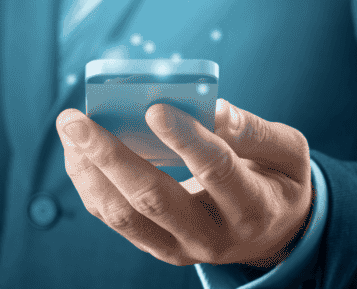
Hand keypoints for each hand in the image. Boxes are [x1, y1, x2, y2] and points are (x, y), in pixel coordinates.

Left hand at [55, 99, 312, 267]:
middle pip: (153, 199)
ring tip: (69, 129)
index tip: (155, 107)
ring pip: (123, 214)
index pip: (217, 171)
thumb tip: (211, 107)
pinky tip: (78, 149)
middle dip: (109, 155)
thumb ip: (254, 131)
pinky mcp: (157, 247)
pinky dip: (90, 182)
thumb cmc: (278, 180)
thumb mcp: (288, 152)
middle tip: (75, 119)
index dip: (186, 140)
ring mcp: (180, 249)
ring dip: (88, 170)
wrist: (273, 233)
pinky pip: (115, 217)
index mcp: (254, 208)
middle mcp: (213, 237)